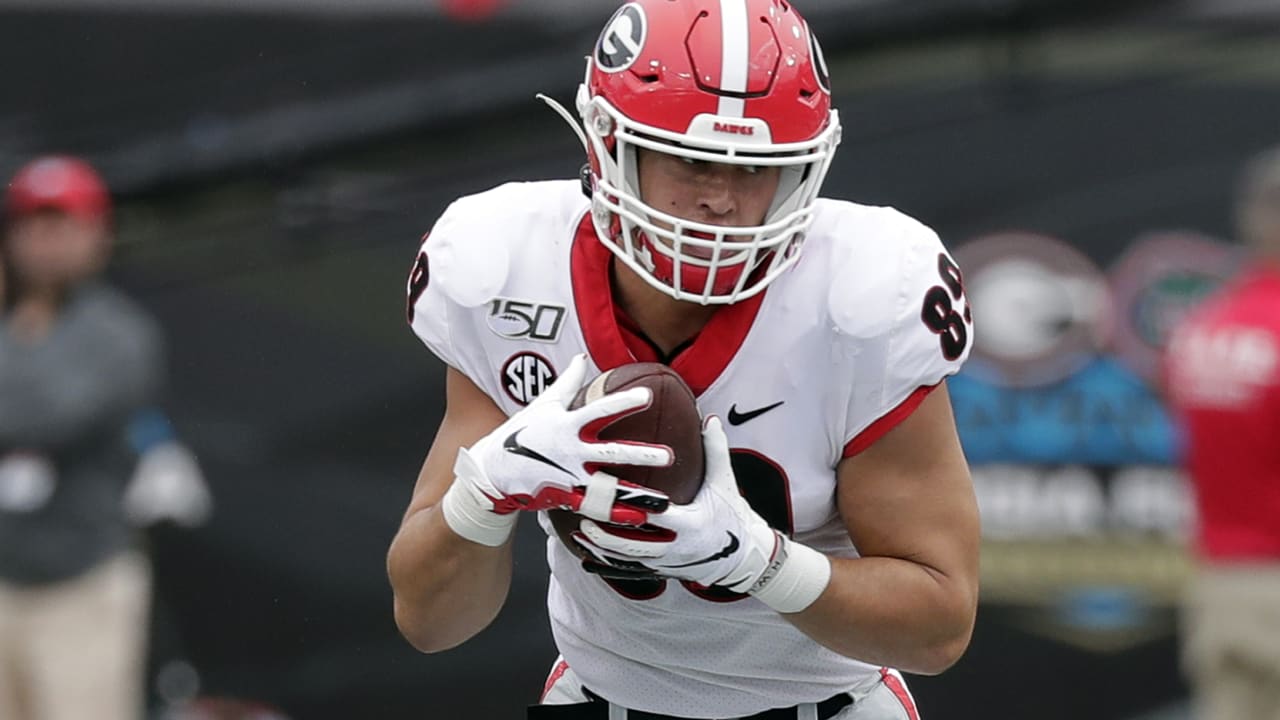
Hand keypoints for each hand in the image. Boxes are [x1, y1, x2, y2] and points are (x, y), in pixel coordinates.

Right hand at [441, 355, 671, 546]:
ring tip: (663, 501)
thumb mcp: (543, 404)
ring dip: (636, 495)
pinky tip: (640, 519)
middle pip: (611, 452)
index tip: (647, 397)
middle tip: (669, 457)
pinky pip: (594, 507)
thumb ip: (568, 381)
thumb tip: (582, 357)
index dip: (623, 403)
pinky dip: (616, 514)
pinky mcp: (564, 497)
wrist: (492, 470)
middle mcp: (570, 450)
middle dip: (641, 455)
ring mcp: (567, 476)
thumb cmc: (520, 432)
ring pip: (607, 487)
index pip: (600, 411)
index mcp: (567, 424)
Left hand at [576, 416, 831, 611]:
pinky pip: (632, 569)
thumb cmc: (733, 514)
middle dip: (608, 530)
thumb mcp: (726, 483)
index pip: (657, 514)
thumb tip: (709, 417)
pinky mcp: (665, 572)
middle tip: (583, 514)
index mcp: (693, 524)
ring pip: (630, 558)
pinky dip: (610, 561)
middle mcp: (680, 547)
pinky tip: (589, 553)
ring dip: (604, 547)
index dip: (632, 504)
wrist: (746, 557)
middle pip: (636, 541)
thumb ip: (716, 451)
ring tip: (580, 532)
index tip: (609, 490)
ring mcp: (670, 563)